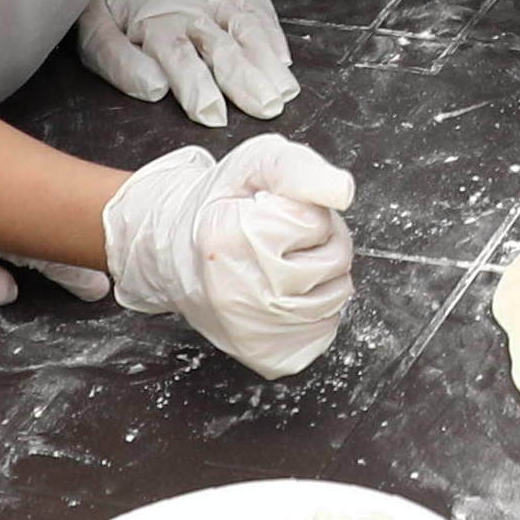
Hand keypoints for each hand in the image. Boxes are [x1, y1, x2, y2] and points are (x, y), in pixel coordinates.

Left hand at [79, 0, 298, 125]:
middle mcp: (191, 6)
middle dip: (246, 80)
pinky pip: (259, 9)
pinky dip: (273, 33)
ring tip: (283, 91)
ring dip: (266, 61)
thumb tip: (155, 88)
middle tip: (266, 108)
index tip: (213, 114)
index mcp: (154, 21)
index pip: (179, 57)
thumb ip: (120, 62)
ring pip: (247, 27)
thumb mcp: (96, 30)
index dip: (197, 86)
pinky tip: (282, 59)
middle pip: (223, 46)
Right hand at [96, 135, 360, 376]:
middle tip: (282, 238)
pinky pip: (325, 330)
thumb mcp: (256, 163)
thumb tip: (342, 191)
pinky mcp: (267, 356)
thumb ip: (300, 169)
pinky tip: (284, 295)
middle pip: (335, 261)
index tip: (271, 211)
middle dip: (322, 242)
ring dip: (323, 277)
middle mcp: (238, 293)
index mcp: (230, 238)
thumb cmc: (223, 206)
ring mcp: (253, 331)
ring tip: (282, 264)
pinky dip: (317, 312)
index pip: (315, 222)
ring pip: (337, 297)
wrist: (178, 252)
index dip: (304, 210)